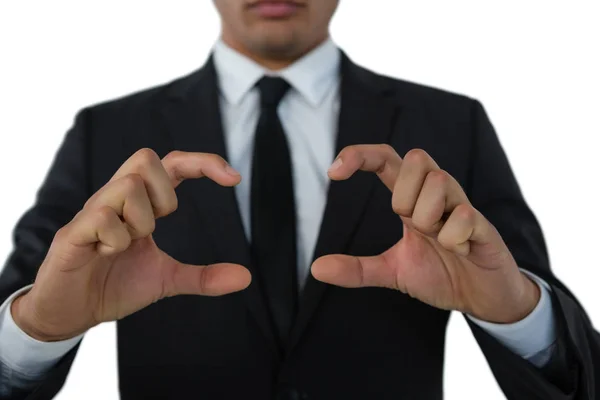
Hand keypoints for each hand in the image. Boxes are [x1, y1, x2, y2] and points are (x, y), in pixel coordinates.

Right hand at [12, 149, 250, 341]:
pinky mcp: (73, 233)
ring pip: (127, 186)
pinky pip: (101, 217)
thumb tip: (244, 277)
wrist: (70, 313)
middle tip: (155, 229)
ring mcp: (92, 213)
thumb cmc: (114, 285)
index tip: (234, 178)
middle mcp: (115, 199)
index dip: (202, 162)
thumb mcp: (166, 280)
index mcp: (138, 204)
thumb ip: (203, 276)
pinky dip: (116, 241)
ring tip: (126, 247)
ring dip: (140, 222)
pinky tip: (107, 256)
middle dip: (163, 195)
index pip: (171, 164)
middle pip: (145, 159)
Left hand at [312, 146, 539, 323]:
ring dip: (428, 218)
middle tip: (411, 225)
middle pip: (416, 157)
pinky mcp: (484, 225)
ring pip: (440, 180)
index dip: (360, 155)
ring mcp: (463, 207)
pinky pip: (464, 215)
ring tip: (438, 242)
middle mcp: (437, 195)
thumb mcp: (392, 272)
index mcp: (412, 200)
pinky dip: (453, 239)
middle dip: (404, 194)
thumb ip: (357, 269)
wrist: (483, 297)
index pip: (386, 159)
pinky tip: (459, 252)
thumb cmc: (441, 274)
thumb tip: (317, 268)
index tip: (333, 173)